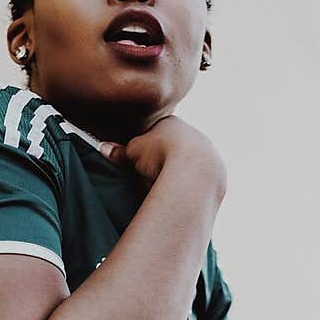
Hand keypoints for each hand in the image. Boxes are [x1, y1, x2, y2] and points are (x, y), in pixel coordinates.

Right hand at [101, 116, 226, 198]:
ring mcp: (208, 153)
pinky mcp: (217, 174)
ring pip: (190, 164)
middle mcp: (194, 134)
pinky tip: (181, 195)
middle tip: (151, 178)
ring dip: (179, 175)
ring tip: (166, 189)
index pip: (156, 134)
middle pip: (175, 148)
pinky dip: (190, 187)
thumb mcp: (134, 153)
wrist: (194, 173)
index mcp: (172, 123)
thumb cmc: (160, 157)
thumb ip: (121, 151)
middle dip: (164, 161)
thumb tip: (103, 148)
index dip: (145, 150)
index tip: (139, 164)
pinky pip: (199, 180)